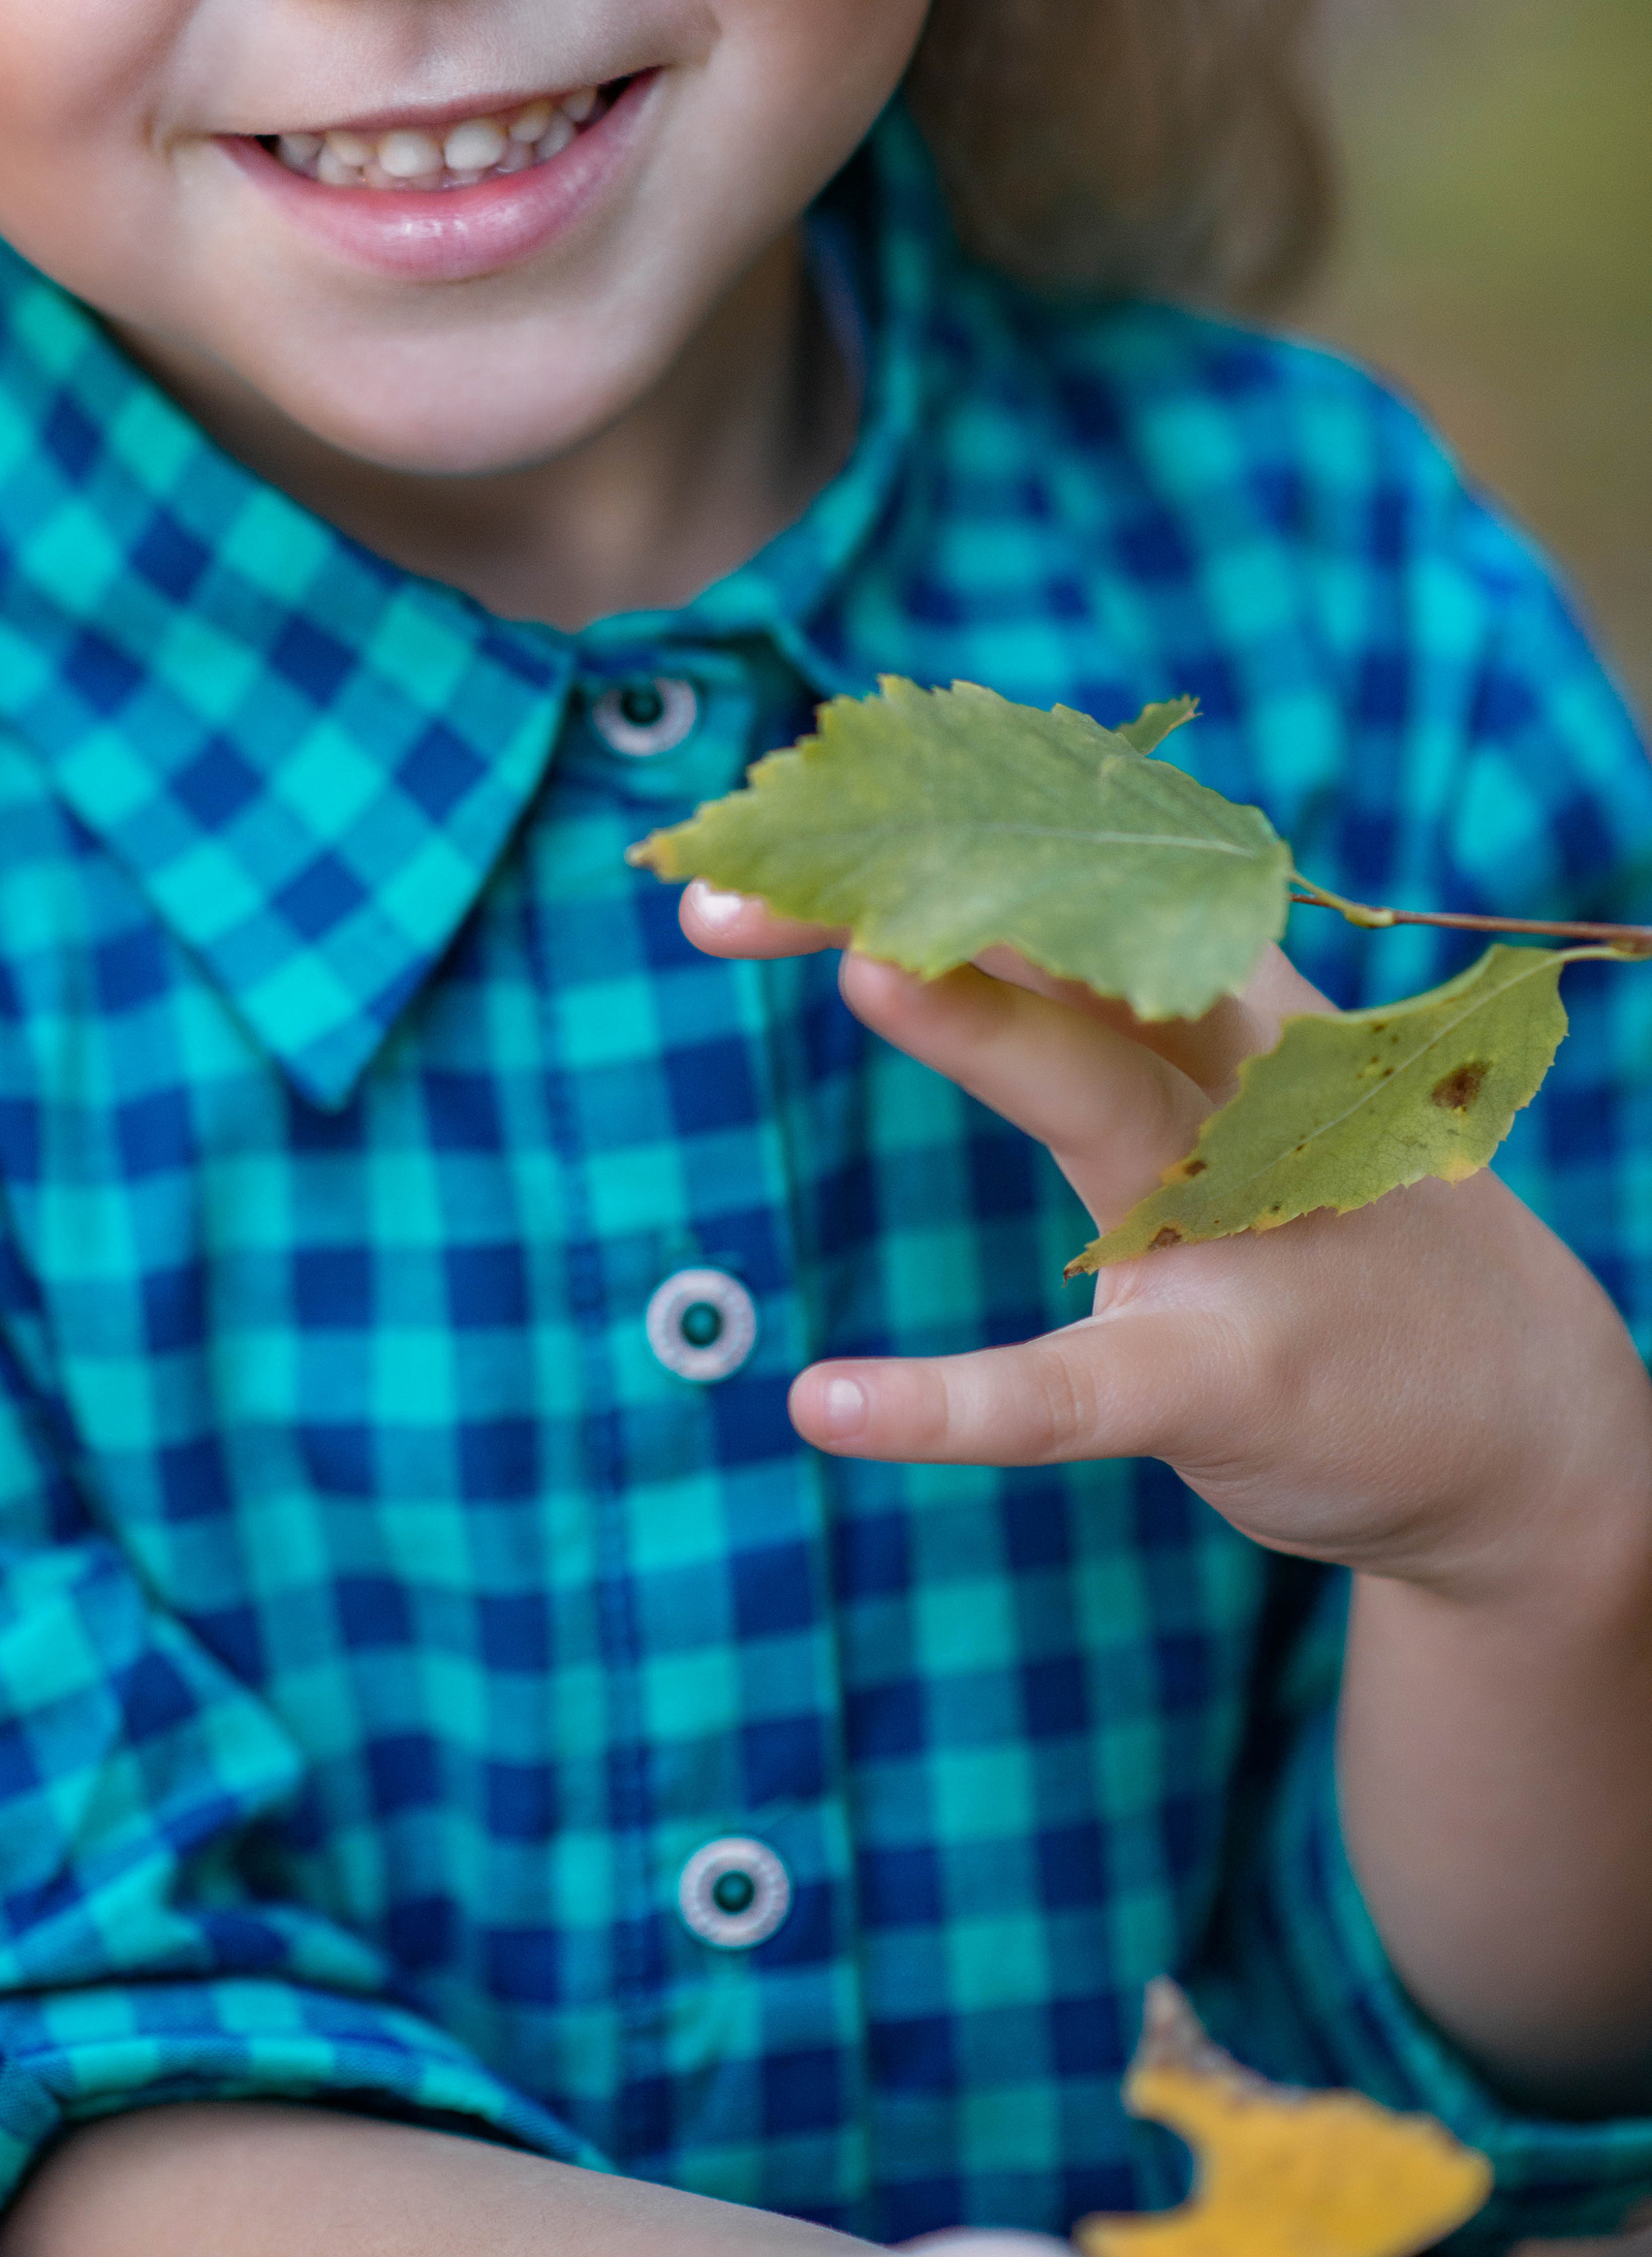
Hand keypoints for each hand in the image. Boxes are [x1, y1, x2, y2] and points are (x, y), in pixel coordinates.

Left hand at [681, 884, 1651, 1604]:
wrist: (1522, 1416)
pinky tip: (827, 1405)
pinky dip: (952, 1402)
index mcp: (1218, 994)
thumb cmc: (1321, 1220)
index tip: (758, 840)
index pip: (1056, 879)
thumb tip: (886, 920)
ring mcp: (1240, 1224)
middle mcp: (1236, 1078)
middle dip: (907, 900)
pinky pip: (1071, 1389)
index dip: (911, 845)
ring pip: (1098, 1097)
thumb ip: (1080, 1002)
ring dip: (984, 1030)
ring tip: (865, 971)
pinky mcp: (1231, 1377)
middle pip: (1066, 947)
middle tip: (734, 894)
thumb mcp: (1225, 1085)